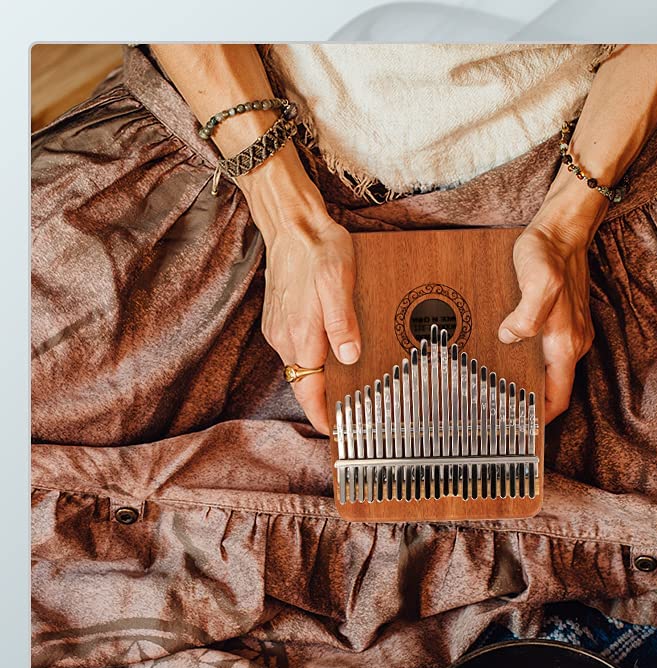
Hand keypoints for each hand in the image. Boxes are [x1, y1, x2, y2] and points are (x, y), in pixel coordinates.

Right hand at [260, 210, 360, 434]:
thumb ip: (342, 323)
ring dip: (320, 382)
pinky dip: (313, 362)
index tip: (337, 433)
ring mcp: (279, 329)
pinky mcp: (280, 318)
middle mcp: (285, 339)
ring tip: (346, 392)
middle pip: (305, 384)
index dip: (323, 416)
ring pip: (301, 368)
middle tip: (353, 417)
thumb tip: (348, 356)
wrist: (291, 221)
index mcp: (301, 337)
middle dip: (326, 403)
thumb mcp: (338, 283)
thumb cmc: (318, 248)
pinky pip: (297, 351)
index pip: (308, 392)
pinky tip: (332, 358)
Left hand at [499, 200, 596, 424]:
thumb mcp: (536, 282)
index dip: (542, 418)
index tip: (521, 428)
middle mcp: (573, 344)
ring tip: (500, 386)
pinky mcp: (565, 322)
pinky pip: (549, 352)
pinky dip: (532, 360)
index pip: (559, 397)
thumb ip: (526, 315)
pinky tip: (511, 354)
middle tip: (500, 410)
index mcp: (565, 344)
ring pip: (551, 370)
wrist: (563, 229)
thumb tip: (510, 337)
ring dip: (530, 380)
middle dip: (532, 402)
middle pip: (555, 387)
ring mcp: (571, 334)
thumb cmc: (548, 254)